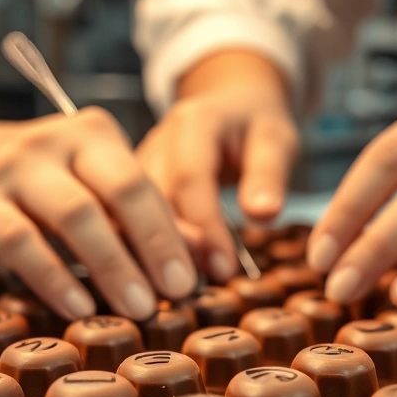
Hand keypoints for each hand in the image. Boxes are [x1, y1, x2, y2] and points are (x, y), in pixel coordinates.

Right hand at [0, 108, 196, 320]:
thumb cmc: (26, 188)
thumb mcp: (83, 192)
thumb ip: (139, 218)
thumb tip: (204, 255)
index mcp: (94, 135)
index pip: (147, 184)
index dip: (176, 234)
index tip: (199, 282)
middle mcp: (59, 141)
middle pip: (122, 189)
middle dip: (157, 244)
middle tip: (179, 294)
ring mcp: (15, 168)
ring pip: (76, 215)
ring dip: (112, 265)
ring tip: (138, 309)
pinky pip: (21, 240)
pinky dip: (53, 277)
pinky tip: (77, 308)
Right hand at [137, 51, 298, 281]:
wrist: (228, 101)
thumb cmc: (254, 124)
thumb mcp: (275, 139)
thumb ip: (268, 174)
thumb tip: (263, 213)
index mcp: (193, 123)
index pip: (192, 178)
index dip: (206, 226)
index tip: (223, 269)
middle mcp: (156, 142)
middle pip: (148, 198)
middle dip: (163, 248)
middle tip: (184, 292)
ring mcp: (135, 164)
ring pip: (125, 212)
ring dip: (141, 254)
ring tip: (161, 295)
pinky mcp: (124, 186)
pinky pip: (121, 220)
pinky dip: (133, 252)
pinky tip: (144, 283)